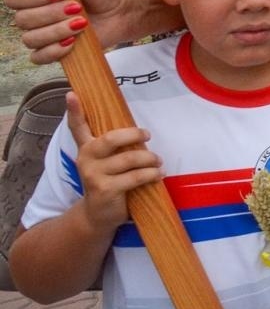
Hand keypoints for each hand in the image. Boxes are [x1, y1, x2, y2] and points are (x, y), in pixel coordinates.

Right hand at [2, 0, 130, 63]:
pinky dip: (54, 50)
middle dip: (52, 13)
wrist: (119, 11)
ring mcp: (42, 34)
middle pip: (22, 20)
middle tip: (78, 7)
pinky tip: (73, 42)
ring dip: (57, 31)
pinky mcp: (52, 51)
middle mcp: (33, 15)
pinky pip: (38, 57)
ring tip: (82, 23)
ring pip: (30, 39)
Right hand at [64, 93, 163, 232]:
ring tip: (158, 161)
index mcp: (86, 148)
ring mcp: (93, 175)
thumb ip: (114, 145)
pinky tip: (158, 174)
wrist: (98, 215)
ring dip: (149, 158)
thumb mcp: (107, 161)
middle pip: (110, 138)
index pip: (77, 126)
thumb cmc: (109, 181)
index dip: (74, 110)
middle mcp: (86, 159)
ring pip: (129, 159)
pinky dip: (151, 174)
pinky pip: (135, 177)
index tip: (71, 94)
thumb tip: (138, 129)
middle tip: (147, 135)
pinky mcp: (105, 189)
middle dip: (133, 134)